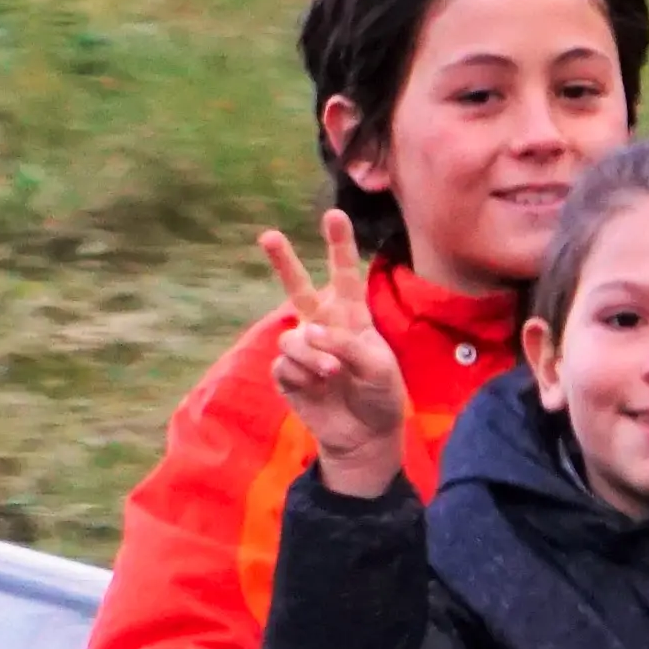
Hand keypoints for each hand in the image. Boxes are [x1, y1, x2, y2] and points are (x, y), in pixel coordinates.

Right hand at [260, 210, 406, 497]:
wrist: (365, 434)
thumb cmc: (380, 394)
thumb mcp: (379, 367)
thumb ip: (348, 344)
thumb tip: (309, 332)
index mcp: (352, 315)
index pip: (345, 274)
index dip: (339, 245)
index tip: (334, 214)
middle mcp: (323, 325)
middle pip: (299, 288)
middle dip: (283, 262)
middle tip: (268, 236)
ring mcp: (303, 349)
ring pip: (292, 336)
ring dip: (311, 352)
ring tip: (333, 372)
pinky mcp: (287, 373)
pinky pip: (285, 363)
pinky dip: (303, 373)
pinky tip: (318, 386)